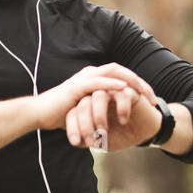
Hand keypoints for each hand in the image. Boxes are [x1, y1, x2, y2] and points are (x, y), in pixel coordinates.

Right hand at [34, 64, 157, 131]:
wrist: (39, 114)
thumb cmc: (61, 115)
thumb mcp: (86, 112)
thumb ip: (99, 111)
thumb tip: (113, 121)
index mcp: (95, 79)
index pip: (122, 77)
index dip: (139, 86)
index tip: (151, 100)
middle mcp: (91, 74)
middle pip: (123, 71)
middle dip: (140, 84)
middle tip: (153, 98)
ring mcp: (85, 78)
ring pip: (114, 73)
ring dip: (131, 82)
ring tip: (144, 94)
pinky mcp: (77, 85)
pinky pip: (98, 81)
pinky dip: (112, 84)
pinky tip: (124, 88)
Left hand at [65, 88, 162, 150]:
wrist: (144, 133)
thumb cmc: (122, 136)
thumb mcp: (103, 142)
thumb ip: (89, 140)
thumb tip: (77, 141)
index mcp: (89, 107)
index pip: (74, 113)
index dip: (73, 128)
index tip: (76, 143)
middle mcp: (98, 97)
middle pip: (84, 104)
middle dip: (85, 124)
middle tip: (93, 141)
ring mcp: (113, 92)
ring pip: (99, 96)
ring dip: (99, 116)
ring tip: (103, 132)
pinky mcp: (129, 91)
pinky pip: (121, 94)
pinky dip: (121, 109)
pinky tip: (123, 121)